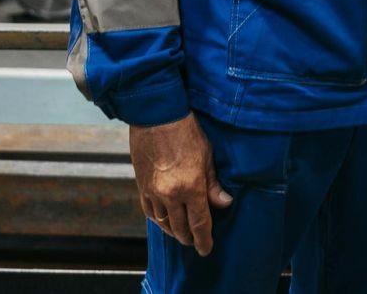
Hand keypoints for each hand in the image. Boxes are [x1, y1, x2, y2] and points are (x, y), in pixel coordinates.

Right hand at [129, 113, 232, 255]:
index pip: (200, 223)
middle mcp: (171, 195)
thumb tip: (224, 203)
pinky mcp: (142, 186)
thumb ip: (214, 184)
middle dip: (189, 238)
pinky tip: (164, 221)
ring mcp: (154, 192)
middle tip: (195, 242)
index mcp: (191, 188)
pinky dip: (158, 220)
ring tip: (181, 234)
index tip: (206, 249)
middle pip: (181, 228)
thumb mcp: (207, 156)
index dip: (204, 240)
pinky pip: (149, 211)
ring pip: (164, 222)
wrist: (156, 117)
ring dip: (174, 231)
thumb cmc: (186, 132)